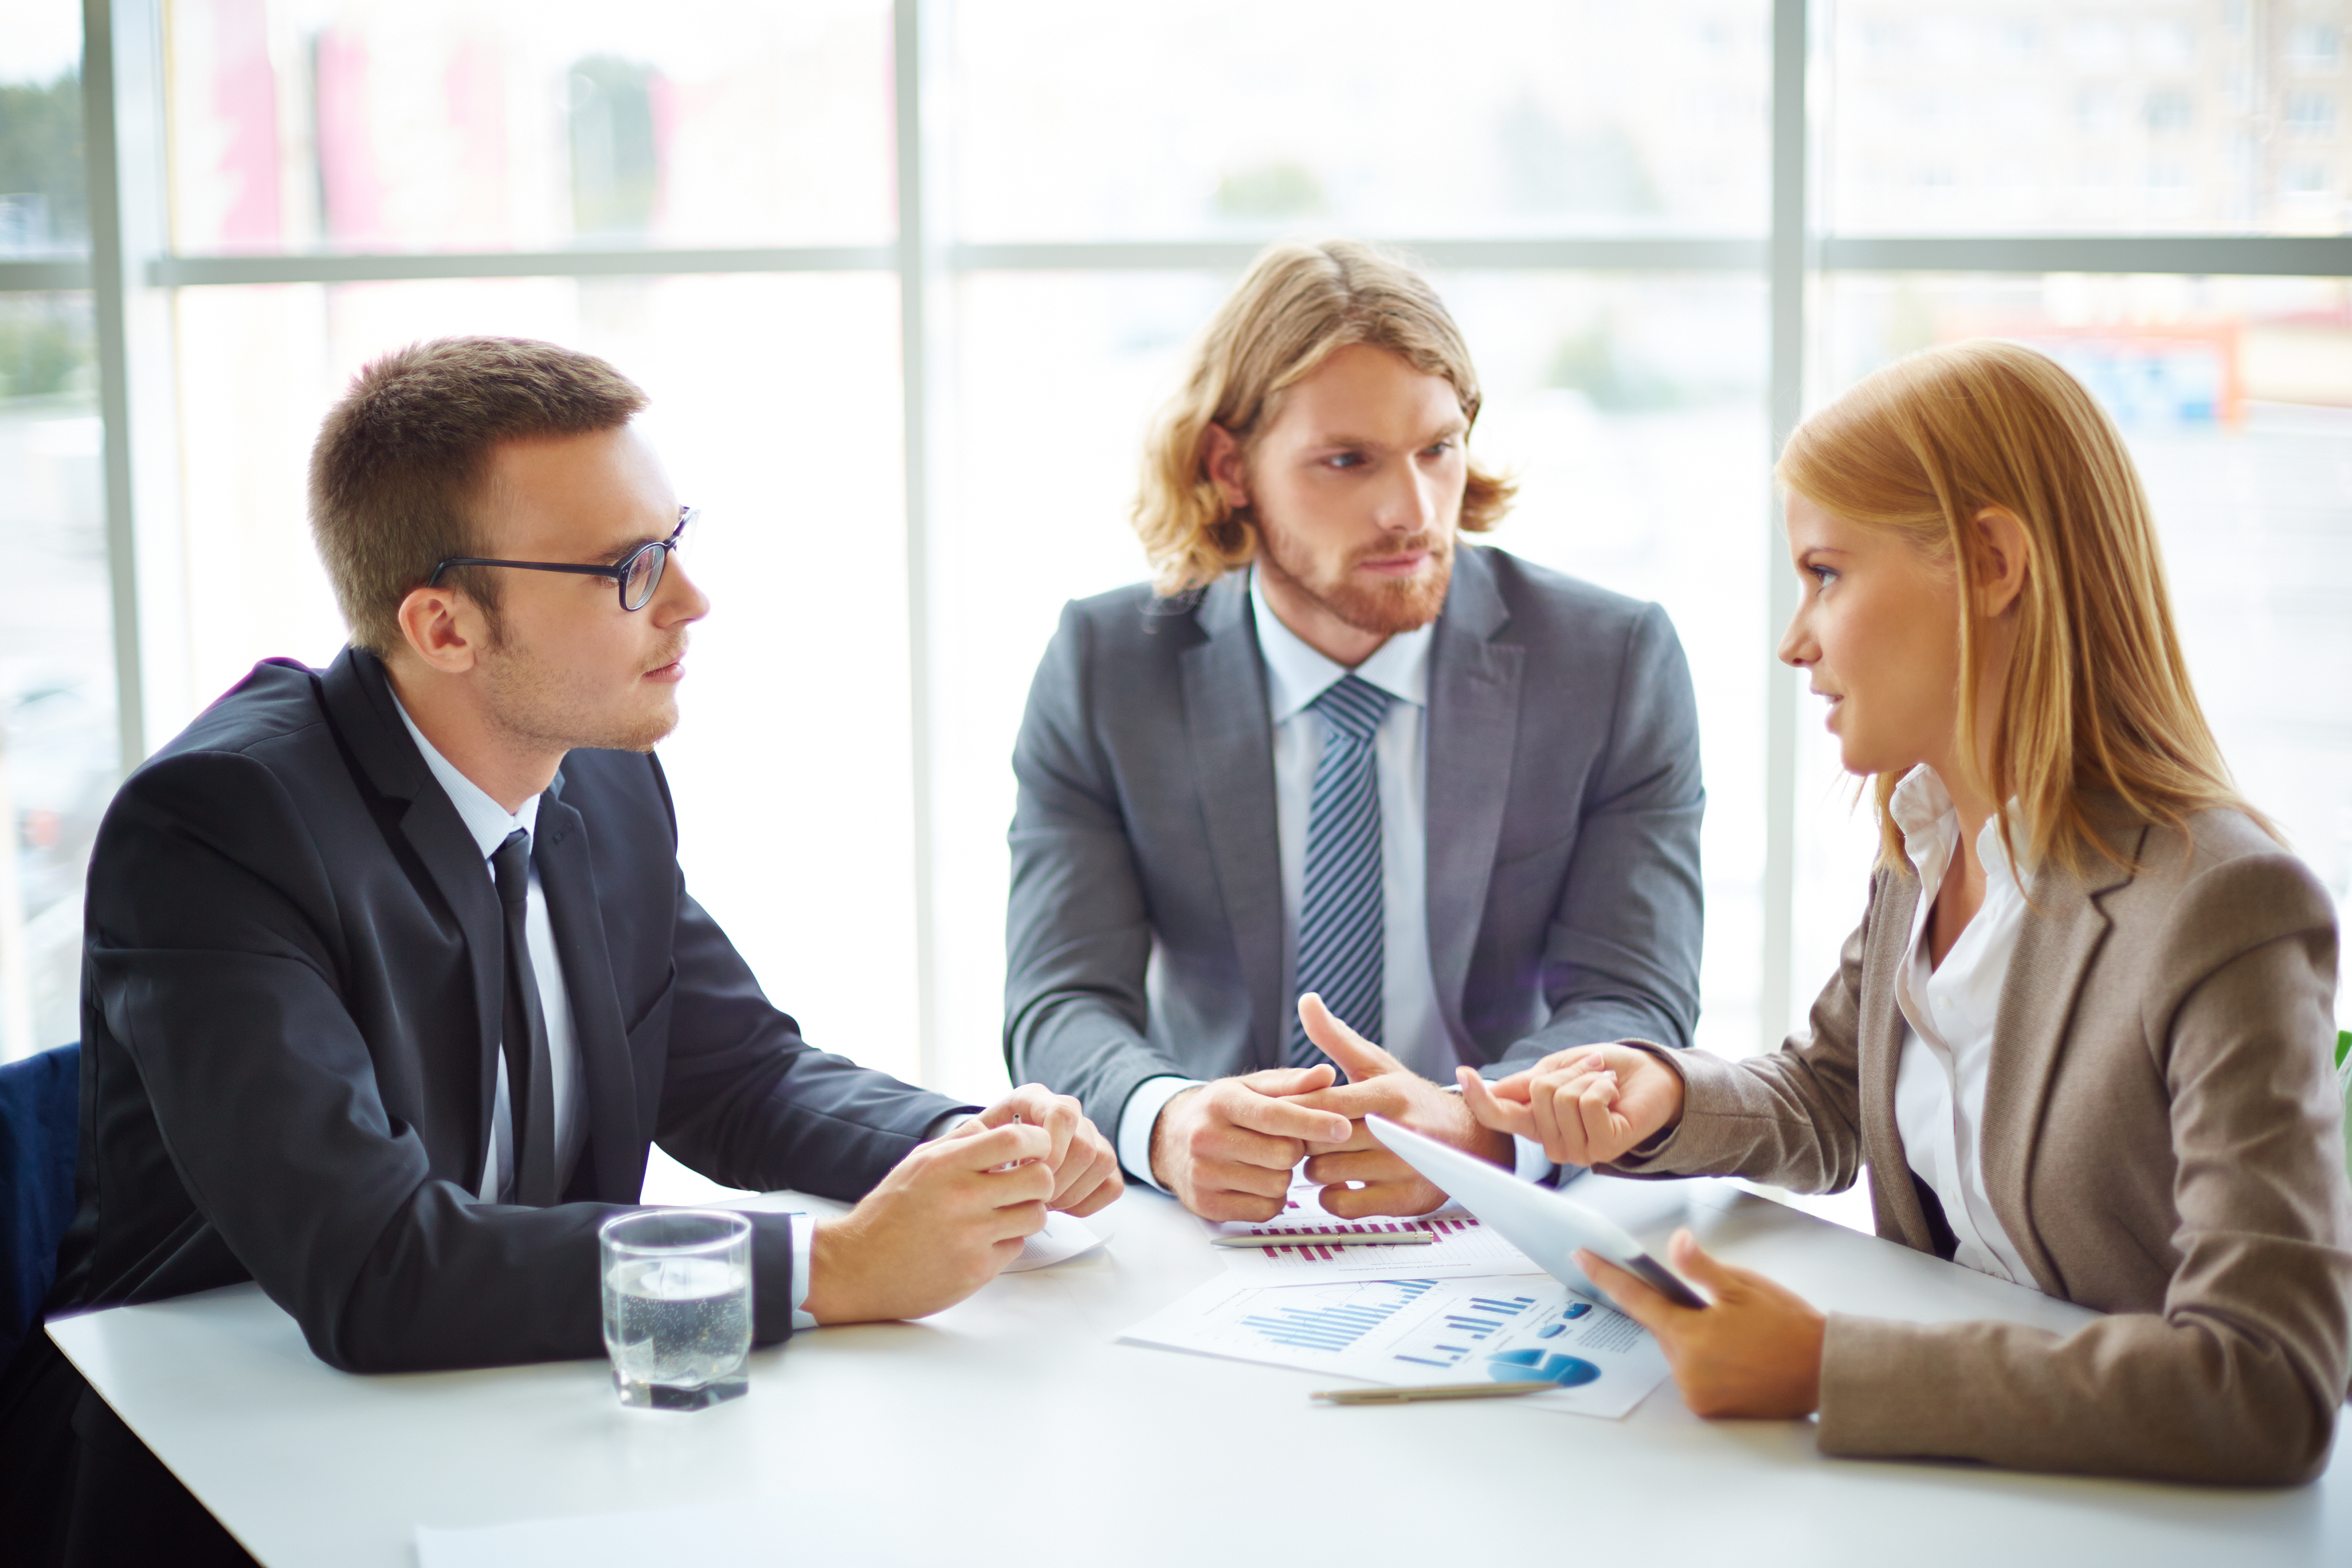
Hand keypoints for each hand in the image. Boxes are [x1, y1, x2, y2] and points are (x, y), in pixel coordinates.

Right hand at [803, 1120, 1053, 1323]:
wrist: (857, 1268)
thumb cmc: (888, 1213)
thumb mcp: (917, 1162)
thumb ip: (960, 1141)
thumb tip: (998, 1123)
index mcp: (946, 1165)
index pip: (1015, 1140)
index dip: (1037, 1142)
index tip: (1035, 1149)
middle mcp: (961, 1198)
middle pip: (1039, 1178)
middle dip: (1040, 1178)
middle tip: (1025, 1184)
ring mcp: (971, 1236)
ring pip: (1035, 1215)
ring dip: (1027, 1212)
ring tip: (1004, 1213)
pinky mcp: (977, 1270)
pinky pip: (1016, 1247)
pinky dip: (1006, 1242)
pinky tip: (981, 1241)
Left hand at [943, 1083, 1123, 1217]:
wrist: (992, 1158)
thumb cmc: (980, 1152)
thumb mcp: (969, 1140)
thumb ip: (974, 1138)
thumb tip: (982, 1138)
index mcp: (1035, 1099)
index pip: (1063, 1115)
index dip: (1052, 1150)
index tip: (1027, 1174)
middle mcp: (1068, 1111)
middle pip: (1086, 1146)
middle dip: (1058, 1181)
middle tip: (1031, 1198)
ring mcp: (1090, 1136)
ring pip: (1102, 1162)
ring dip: (1071, 1192)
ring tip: (1042, 1202)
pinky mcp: (1102, 1163)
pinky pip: (1112, 1185)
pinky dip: (1087, 1202)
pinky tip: (1061, 1205)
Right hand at [1150, 1065, 1351, 1221]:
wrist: (1171, 1140)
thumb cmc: (1222, 1111)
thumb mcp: (1252, 1087)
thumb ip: (1292, 1083)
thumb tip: (1327, 1075)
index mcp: (1220, 1101)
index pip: (1274, 1115)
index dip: (1313, 1122)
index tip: (1344, 1127)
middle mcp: (1205, 1137)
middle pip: (1282, 1155)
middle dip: (1296, 1150)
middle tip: (1286, 1142)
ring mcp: (1202, 1174)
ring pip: (1276, 1186)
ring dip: (1284, 1176)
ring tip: (1267, 1161)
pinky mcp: (1206, 1205)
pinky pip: (1264, 1210)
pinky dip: (1271, 1199)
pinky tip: (1256, 1181)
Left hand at [1285, 993, 1512, 1218]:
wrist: (1467, 1140)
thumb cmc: (1411, 1100)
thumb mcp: (1377, 1065)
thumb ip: (1336, 1037)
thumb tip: (1307, 1001)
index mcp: (1387, 1094)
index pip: (1325, 1102)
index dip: (1296, 1108)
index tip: (1279, 1110)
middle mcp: (1398, 1131)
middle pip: (1320, 1139)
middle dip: (1305, 1138)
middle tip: (1304, 1135)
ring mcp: (1402, 1168)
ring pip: (1326, 1173)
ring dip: (1316, 1168)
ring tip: (1324, 1155)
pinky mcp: (1402, 1201)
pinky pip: (1341, 1205)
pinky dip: (1332, 1196)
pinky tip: (1340, 1182)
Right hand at [1457, 1042, 1684, 1167]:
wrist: (1651, 1079)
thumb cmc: (1605, 1074)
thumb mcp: (1558, 1069)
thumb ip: (1524, 1083)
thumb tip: (1486, 1087)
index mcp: (1536, 1122)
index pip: (1498, 1115)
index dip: (1479, 1096)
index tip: (1463, 1074)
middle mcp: (1553, 1142)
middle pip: (1537, 1093)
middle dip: (1566, 1070)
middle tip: (1589, 1070)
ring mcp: (1577, 1149)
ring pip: (1563, 1097)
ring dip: (1588, 1077)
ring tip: (1604, 1082)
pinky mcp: (1603, 1147)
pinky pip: (1588, 1103)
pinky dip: (1602, 1086)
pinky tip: (1613, 1094)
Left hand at [1577, 1229, 1823, 1419]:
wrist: (1824, 1371)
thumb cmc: (1789, 1326)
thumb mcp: (1744, 1287)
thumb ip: (1701, 1267)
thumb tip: (1676, 1243)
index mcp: (1689, 1334)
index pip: (1635, 1299)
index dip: (1605, 1274)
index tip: (1581, 1257)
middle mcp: (1686, 1369)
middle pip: (1661, 1328)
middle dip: (1675, 1312)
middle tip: (1713, 1306)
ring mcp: (1696, 1392)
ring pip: (1677, 1352)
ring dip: (1691, 1337)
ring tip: (1734, 1333)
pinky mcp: (1709, 1408)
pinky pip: (1692, 1375)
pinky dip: (1702, 1360)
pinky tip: (1734, 1353)